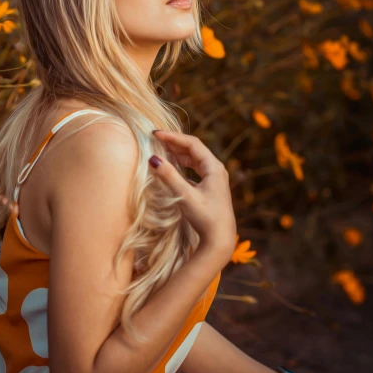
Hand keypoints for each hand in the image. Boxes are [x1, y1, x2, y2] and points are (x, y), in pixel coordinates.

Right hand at [149, 130, 236, 262]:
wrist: (220, 239)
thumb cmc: (205, 217)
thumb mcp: (185, 196)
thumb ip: (169, 177)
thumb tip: (153, 158)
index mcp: (214, 167)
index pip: (192, 144)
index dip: (173, 137)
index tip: (155, 133)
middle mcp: (216, 169)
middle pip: (193, 149)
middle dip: (174, 142)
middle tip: (155, 138)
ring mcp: (214, 178)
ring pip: (194, 158)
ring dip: (178, 152)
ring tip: (161, 147)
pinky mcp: (210, 187)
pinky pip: (194, 168)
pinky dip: (182, 164)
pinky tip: (172, 165)